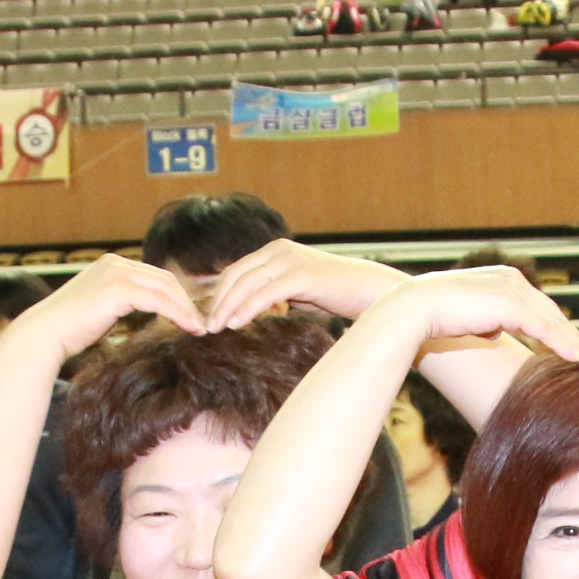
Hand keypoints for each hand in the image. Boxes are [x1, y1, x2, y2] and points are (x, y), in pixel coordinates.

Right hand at [8, 254, 205, 364]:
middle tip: (203, 321)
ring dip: (187, 308)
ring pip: (165, 288)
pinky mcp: (117, 289)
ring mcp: (115, 273)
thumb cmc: (69, 331)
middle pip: (164, 278)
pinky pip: (158, 301)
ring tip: (200, 328)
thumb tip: (149, 315)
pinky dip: (177, 314)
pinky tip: (189, 328)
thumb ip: (124, 305)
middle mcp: (114, 263)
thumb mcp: (102, 311)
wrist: (44, 335)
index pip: (155, 276)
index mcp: (111, 264)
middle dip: (187, 300)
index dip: (177, 295)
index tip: (192, 314)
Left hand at [206, 237, 408, 327]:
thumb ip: (276, 293)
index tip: (210, 315)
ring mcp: (291, 260)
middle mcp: (281, 250)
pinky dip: (248, 308)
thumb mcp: (299, 290)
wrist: (371, 291)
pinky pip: (266, 293)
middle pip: (237, 275)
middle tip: (207, 325)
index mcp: (277, 250)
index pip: (238, 270)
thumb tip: (251, 307)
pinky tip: (237, 323)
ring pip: (247, 283)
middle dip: (218, 300)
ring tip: (217, 327)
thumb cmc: (337, 294)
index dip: (220, 293)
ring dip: (228, 306)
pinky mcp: (302, 275)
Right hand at [359, 268, 578, 364]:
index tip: (570, 345)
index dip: (556, 327)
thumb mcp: (469, 317)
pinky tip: (576, 359)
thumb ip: (487, 321)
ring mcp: (514, 289)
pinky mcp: (512, 305)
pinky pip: (545, 329)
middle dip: (571, 335)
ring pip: (553, 321)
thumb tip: (495, 332)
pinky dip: (563, 345)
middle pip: (551, 311)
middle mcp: (513, 279)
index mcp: (504, 278)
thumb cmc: (435, 314)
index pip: (538, 305)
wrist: (417, 308)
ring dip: (573, 343)